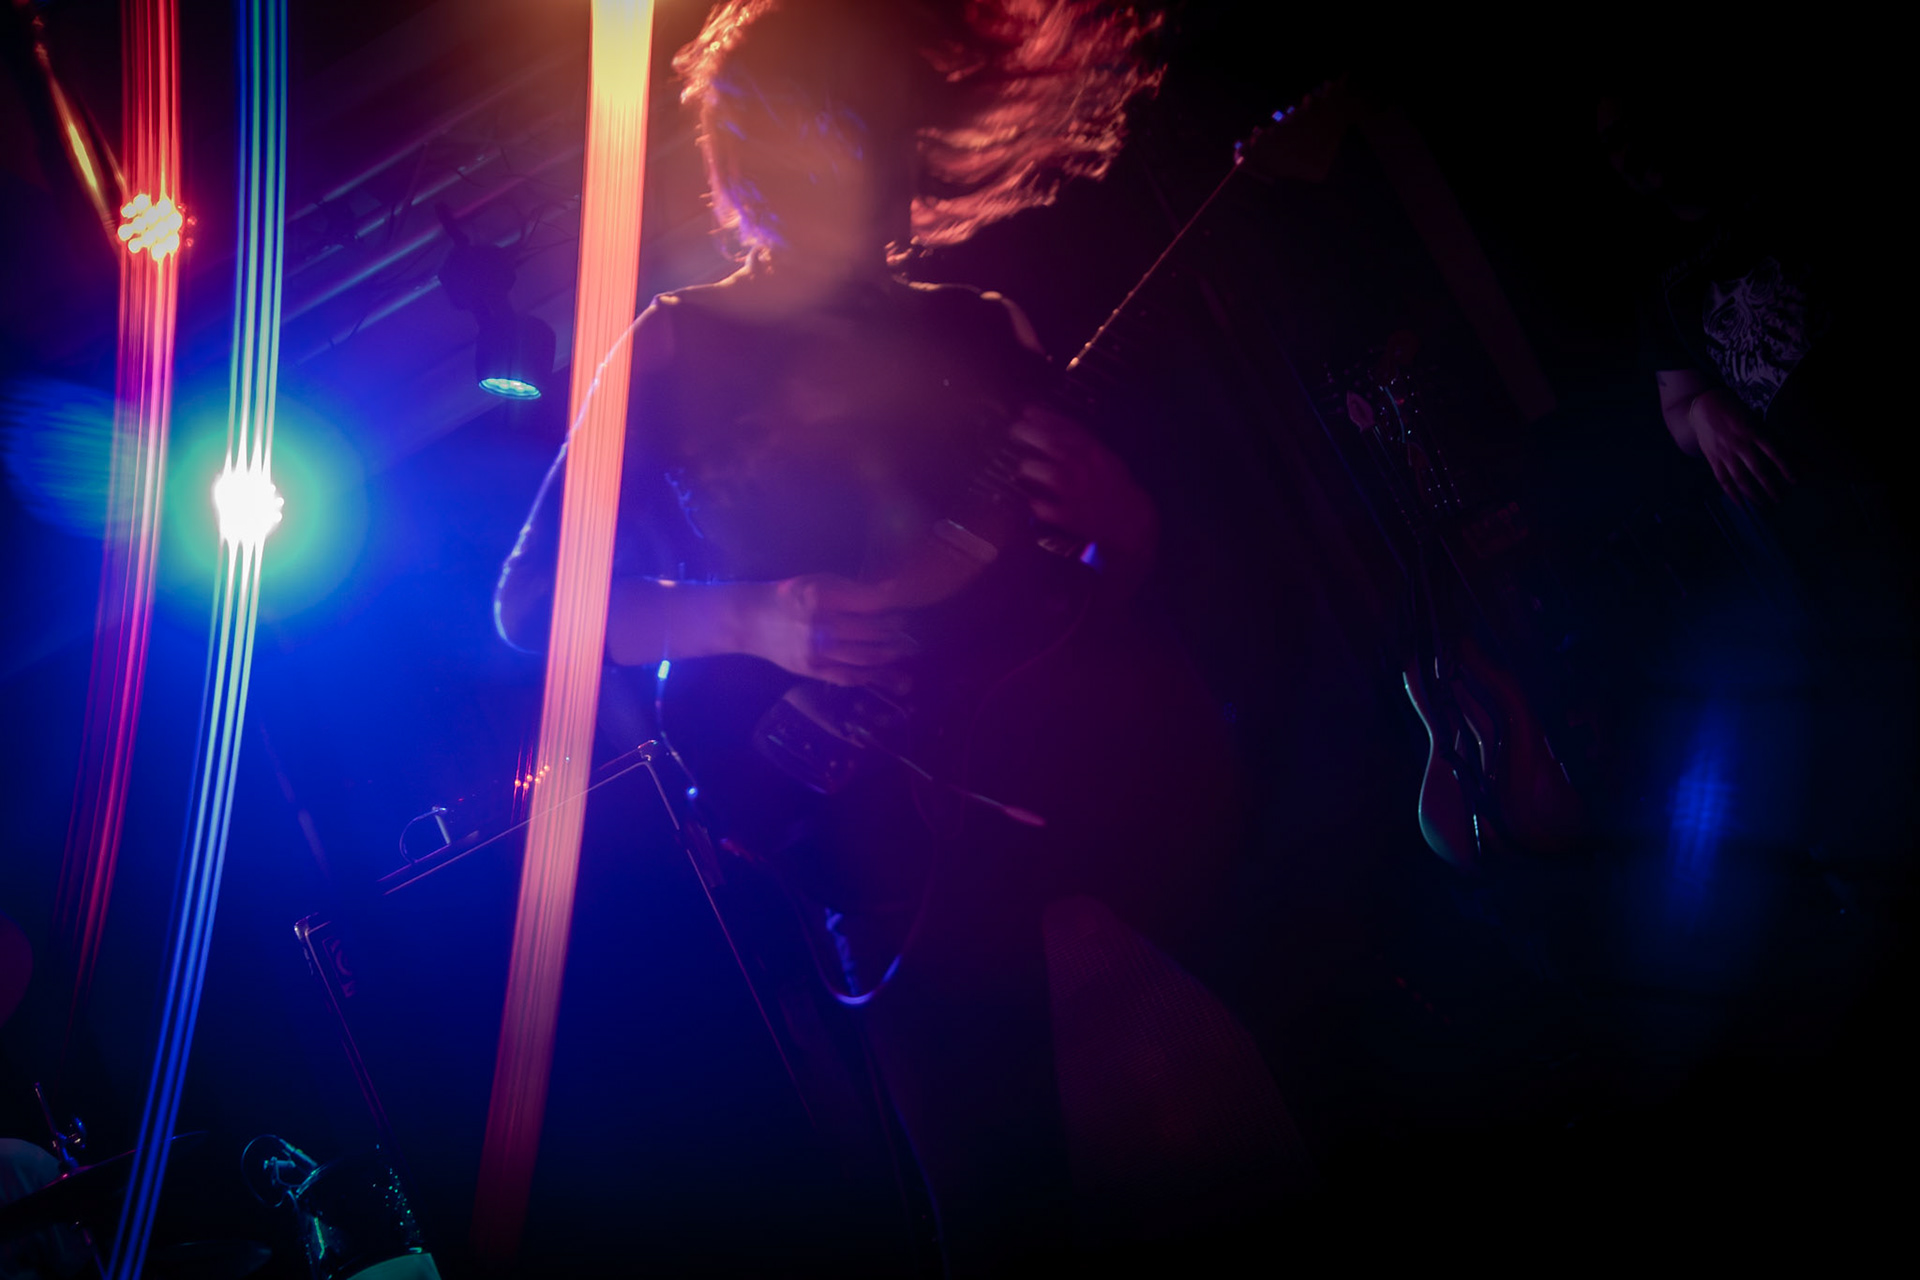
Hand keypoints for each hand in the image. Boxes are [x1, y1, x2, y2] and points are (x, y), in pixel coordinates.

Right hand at [745, 574, 915, 691]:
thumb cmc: (790, 596)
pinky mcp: (811, 670)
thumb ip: (853, 589)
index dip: (893, 605)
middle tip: (906, 628)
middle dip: (894, 630)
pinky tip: (881, 669)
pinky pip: (848, 676)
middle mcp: (819, 625)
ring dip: (889, 653)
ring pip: (864, 656)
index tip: (904, 604)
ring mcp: (815, 651)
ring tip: (903, 649)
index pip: (870, 603)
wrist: (752, 620)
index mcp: (821, 597)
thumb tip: (892, 591)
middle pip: (871, 631)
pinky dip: (869, 674)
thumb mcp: (818, 581)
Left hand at [1008, 406, 1157, 560]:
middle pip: (1055, 447)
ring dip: (1032, 468)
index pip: (1069, 430)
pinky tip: (1032, 500)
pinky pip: (1048, 509)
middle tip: (1015, 429)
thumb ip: (1085, 446)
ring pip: (1051, 475)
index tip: (1027, 412)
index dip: (1046, 418)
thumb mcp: (1106, 459)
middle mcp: (1086, 470)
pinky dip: (1038, 504)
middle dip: (1032, 435)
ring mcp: (1079, 493)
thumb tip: (1057, 430)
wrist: (1132, 520)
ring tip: (1023, 467)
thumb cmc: (1117, 488)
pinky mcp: (1072, 517)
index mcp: (1096, 454)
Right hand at [1688, 389, 1794, 502]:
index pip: (1775, 453)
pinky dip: (1732, 493)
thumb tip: (1797, 455)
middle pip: (1758, 470)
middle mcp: (1739, 443)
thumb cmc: (1736, 412)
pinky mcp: (1713, 458)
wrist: (1705, 405)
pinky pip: (1723, 479)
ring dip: (1753, 494)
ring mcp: (1724, 452)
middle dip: (1770, 487)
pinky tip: (1741, 504)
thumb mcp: (1757, 421)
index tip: (1795, 481)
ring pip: (1740, 478)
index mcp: (1754, 431)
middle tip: (1780, 500)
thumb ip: (1775, 438)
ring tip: (1764, 504)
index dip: (1786, 467)